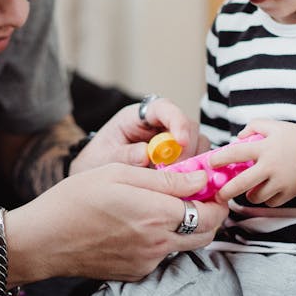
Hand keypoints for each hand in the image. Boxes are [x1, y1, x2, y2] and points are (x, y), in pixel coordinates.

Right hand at [8, 163, 229, 282]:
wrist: (43, 240)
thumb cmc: (75, 199)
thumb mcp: (119, 174)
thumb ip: (167, 179)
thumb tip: (202, 179)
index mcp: (157, 215)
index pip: (210, 212)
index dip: (216, 197)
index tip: (210, 184)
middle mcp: (158, 243)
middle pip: (206, 233)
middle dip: (209, 214)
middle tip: (195, 195)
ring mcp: (147, 262)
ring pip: (185, 245)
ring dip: (186, 227)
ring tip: (164, 206)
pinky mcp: (135, 273)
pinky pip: (162, 255)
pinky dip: (162, 239)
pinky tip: (138, 224)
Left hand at [69, 96, 202, 173]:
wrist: (96, 170)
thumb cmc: (100, 158)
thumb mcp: (105, 156)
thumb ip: (124, 155)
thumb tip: (146, 154)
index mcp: (141, 115)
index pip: (165, 108)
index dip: (177, 122)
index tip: (180, 142)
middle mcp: (162, 124)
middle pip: (189, 127)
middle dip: (187, 151)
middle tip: (175, 174)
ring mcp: (174, 140)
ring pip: (198, 145)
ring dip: (192, 165)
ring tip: (174, 182)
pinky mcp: (182, 157)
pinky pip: (197, 161)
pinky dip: (192, 174)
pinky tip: (180, 187)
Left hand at [210, 120, 295, 205]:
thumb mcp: (274, 126)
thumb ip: (253, 127)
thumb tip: (238, 139)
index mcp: (265, 148)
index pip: (236, 153)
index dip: (220, 159)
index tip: (211, 163)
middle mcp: (270, 167)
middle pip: (241, 184)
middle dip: (226, 191)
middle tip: (218, 195)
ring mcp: (280, 182)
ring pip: (255, 196)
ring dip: (248, 194)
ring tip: (248, 189)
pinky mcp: (289, 193)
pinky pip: (271, 202)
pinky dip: (266, 198)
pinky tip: (266, 190)